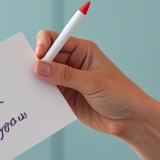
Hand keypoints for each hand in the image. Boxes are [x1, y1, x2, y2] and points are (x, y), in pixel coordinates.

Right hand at [32, 32, 150, 137]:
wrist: (131, 120)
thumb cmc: (120, 94)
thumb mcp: (93, 82)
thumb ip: (65, 75)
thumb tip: (39, 67)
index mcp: (82, 51)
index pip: (55, 40)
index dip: (43, 45)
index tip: (38, 56)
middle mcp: (73, 64)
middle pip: (46, 58)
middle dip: (35, 65)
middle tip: (27, 76)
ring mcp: (68, 81)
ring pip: (44, 77)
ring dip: (37, 83)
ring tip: (29, 91)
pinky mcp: (66, 98)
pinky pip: (48, 95)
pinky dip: (41, 98)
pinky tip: (36, 104)